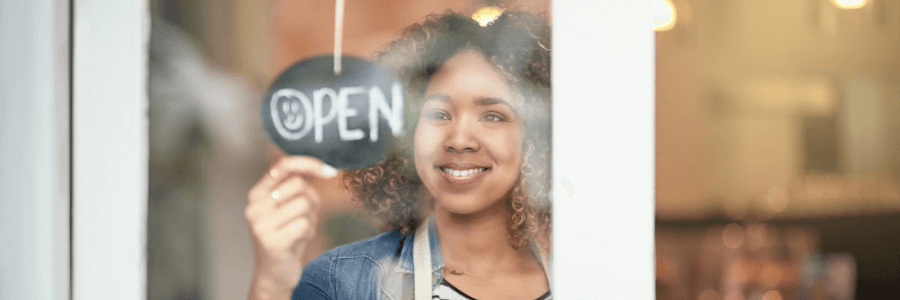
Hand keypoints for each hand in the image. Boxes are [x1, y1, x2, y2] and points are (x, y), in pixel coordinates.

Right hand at [245, 156, 337, 298]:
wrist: (275, 272)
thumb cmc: (287, 234)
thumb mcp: (290, 206)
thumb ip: (299, 184)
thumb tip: (321, 165)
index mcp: (257, 193)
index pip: (283, 165)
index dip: (309, 163)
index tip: (330, 171)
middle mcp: (254, 206)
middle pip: (299, 185)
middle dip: (312, 200)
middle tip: (306, 216)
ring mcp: (260, 224)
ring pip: (304, 205)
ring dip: (311, 219)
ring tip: (299, 230)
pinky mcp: (271, 242)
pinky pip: (305, 225)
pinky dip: (308, 232)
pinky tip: (297, 241)